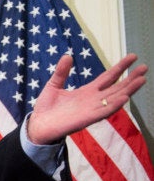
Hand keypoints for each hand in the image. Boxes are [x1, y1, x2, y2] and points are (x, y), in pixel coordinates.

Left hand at [27, 53, 146, 143]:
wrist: (37, 125)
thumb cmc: (46, 108)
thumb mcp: (54, 85)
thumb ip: (61, 72)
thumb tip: (68, 55)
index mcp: (87, 92)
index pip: (108, 77)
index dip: (120, 67)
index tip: (133, 57)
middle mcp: (93, 100)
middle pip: (116, 87)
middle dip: (131, 78)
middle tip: (145, 67)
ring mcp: (91, 110)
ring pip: (114, 99)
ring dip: (128, 90)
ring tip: (142, 80)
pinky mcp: (86, 119)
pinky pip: (103, 112)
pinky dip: (114, 105)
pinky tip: (125, 97)